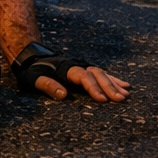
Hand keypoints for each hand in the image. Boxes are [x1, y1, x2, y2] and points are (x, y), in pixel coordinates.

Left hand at [12, 43, 131, 102]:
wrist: (31, 58)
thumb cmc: (31, 70)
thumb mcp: (33, 78)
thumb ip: (47, 85)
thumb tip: (63, 94)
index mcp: (66, 68)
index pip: (83, 77)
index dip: (93, 87)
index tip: (102, 99)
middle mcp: (77, 66)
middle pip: (96, 74)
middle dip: (109, 87)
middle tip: (120, 99)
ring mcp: (82, 67)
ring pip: (102, 74)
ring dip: (114, 84)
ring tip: (126, 95)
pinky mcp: (85, 71)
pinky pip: (102, 75)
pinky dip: (114, 79)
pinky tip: (125, 85)